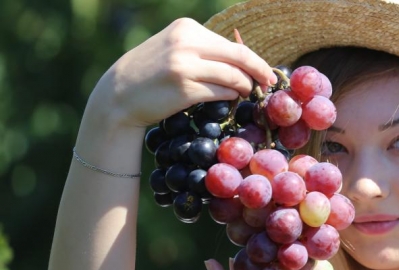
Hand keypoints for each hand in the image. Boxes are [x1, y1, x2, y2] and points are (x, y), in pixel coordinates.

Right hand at [90, 18, 275, 130]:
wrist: (118, 95)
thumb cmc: (152, 73)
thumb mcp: (175, 48)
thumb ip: (205, 50)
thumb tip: (247, 61)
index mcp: (187, 28)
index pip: (233, 44)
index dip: (254, 60)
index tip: (265, 72)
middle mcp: (186, 43)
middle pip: (240, 56)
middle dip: (259, 72)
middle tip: (269, 83)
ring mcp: (185, 65)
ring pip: (234, 76)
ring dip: (245, 87)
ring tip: (246, 93)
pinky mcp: (185, 89)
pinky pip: (222, 93)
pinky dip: (231, 97)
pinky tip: (230, 99)